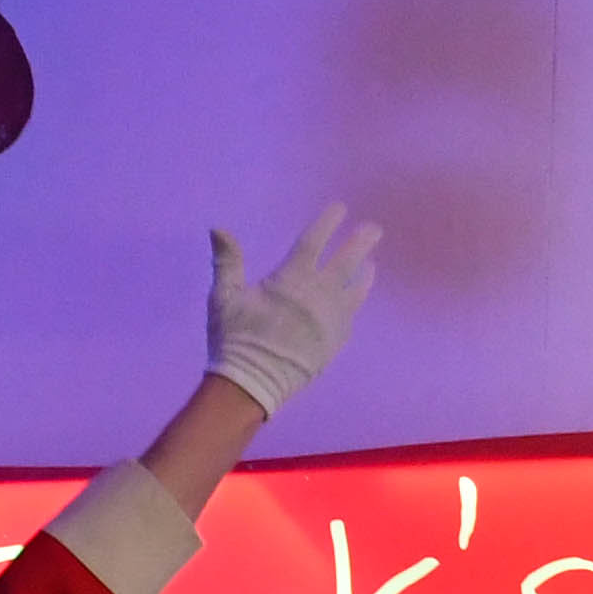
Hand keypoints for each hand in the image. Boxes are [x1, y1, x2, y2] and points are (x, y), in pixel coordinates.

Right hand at [207, 208, 379, 415]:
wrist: (251, 385)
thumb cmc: (234, 338)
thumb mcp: (223, 296)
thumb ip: (228, 261)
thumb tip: (218, 228)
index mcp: (291, 280)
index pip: (314, 242)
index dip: (328, 223)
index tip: (340, 209)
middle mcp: (318, 296)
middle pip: (347, 261)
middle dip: (361, 242)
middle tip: (374, 229)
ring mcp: (331, 320)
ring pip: (355, 289)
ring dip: (365, 273)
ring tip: (372, 263)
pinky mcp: (335, 342)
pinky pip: (351, 316)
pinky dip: (356, 301)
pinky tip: (357, 296)